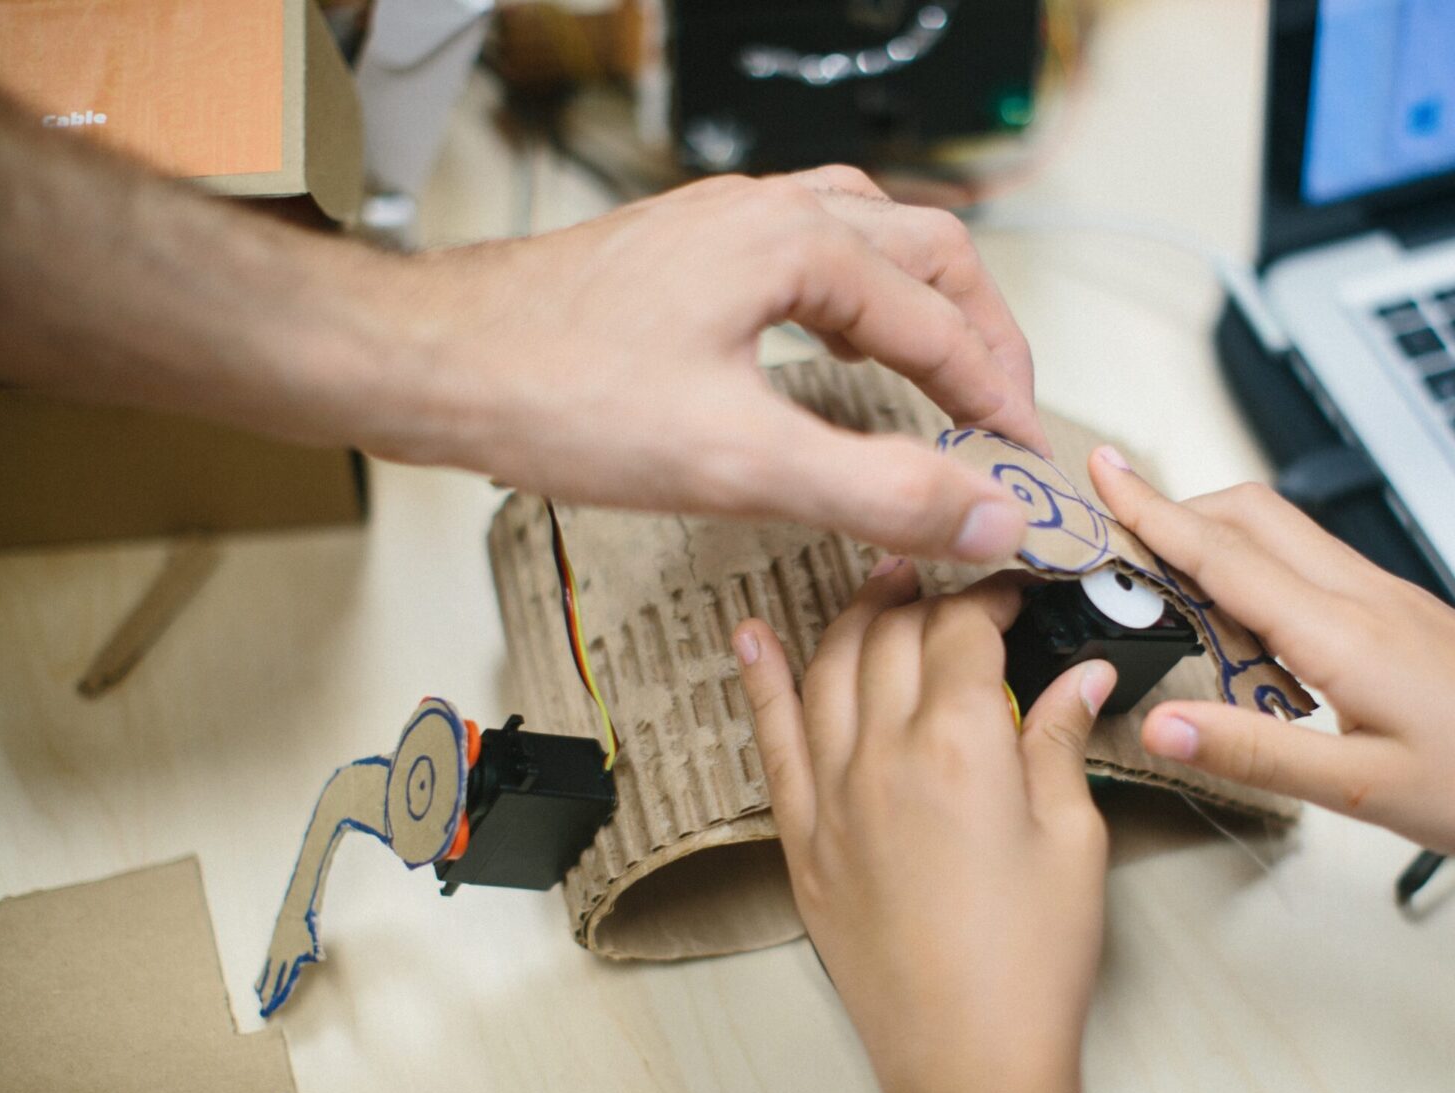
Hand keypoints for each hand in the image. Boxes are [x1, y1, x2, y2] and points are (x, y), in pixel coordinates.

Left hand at [359, 167, 1043, 561]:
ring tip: (948, 371)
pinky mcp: (687, 253)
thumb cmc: (554, 394)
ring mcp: (723, 226)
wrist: (431, 364)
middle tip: (1006, 410)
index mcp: (795, 246)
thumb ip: (878, 491)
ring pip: (869, 236)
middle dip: (982, 332)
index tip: (1024, 459)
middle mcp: (765, 214)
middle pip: (926, 249)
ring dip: (925, 303)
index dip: (997, 398)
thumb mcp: (739, 462)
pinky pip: (809, 250)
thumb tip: (985, 516)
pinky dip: (859, 297)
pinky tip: (840, 344)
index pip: (940, 322)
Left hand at [733, 560, 1116, 1092]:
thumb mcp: (1072, 838)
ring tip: (881, 582)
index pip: (963, 628)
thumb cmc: (1031, 961)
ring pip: (829, 666)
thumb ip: (1060, 742)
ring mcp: (832, 793)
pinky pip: (772, 737)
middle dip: (927, 589)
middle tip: (956, 578)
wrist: (966, 1061)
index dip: (991, 592)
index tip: (1016, 584)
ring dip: (854, 613)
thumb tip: (1079, 679)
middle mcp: (882, 753)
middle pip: (893, 634)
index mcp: (960, 744)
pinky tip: (752, 637)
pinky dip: (762, 679)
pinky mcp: (803, 836)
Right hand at [1087, 447, 1454, 881]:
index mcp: (1341, 634)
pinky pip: (1322, 573)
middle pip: (1254, 517)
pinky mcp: (1414, 619)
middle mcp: (1365, 598)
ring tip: (1174, 591)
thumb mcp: (1363, 789)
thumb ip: (1255, 752)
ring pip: (1289, 540)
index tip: (1104, 471)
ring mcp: (1394, 602)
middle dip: (1180, 511)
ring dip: (1223, 544)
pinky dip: (1268, 579)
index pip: (1222, 554)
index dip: (1153, 512)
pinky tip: (1261, 637)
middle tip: (1120, 536)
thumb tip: (1158, 726)